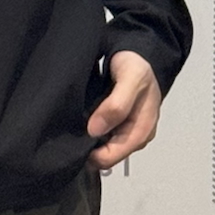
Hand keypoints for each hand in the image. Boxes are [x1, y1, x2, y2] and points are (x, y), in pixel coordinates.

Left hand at [87, 50, 161, 168]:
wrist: (139, 56)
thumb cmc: (137, 67)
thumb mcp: (131, 79)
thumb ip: (116, 105)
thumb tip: (95, 130)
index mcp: (141, 133)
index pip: (109, 159)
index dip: (90, 152)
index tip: (76, 135)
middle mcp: (134, 138)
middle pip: (104, 157)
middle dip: (88, 146)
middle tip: (73, 126)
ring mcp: (125, 133)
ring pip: (101, 147)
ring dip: (88, 138)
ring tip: (78, 120)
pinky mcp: (117, 127)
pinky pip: (100, 137)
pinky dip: (91, 130)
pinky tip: (84, 118)